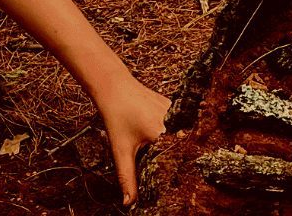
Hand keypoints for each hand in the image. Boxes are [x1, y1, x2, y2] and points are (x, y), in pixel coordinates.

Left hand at [95, 77, 171, 206]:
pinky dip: (171, 131)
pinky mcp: (174, 104)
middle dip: (171, 160)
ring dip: (172, 145)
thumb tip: (128, 202)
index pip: (174, 161)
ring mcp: (176, 111)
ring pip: (177, 136)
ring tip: (162, 150)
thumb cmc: (116, 117)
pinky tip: (160, 133)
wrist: (114, 88)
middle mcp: (174, 122)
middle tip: (163, 166)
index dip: (171, 172)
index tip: (170, 182)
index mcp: (163, 134)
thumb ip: (127, 178)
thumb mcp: (120, 150)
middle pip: (177, 149)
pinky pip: (176, 124)